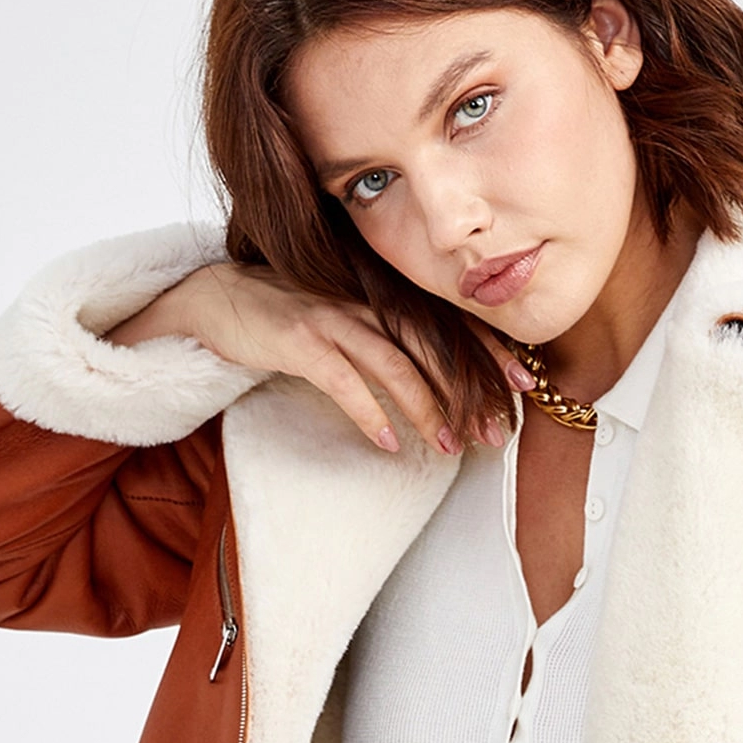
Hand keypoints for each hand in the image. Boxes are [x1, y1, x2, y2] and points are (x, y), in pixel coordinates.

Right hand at [105, 261, 534, 456]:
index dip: (489, 349)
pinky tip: (390, 443)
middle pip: (433, 344)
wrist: (215, 300)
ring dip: (427, 409)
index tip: (526, 381)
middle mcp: (364, 300)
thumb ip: (385, 340)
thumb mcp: (344, 322)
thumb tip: (430, 380)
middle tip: (499, 430)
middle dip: (471, 388)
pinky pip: (343, 379)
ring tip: (451, 447)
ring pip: (395, 363)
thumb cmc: (286, 317)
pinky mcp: (298, 339)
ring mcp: (332, 317)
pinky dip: (370, 412)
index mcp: (380, 296)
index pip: (446, 320)